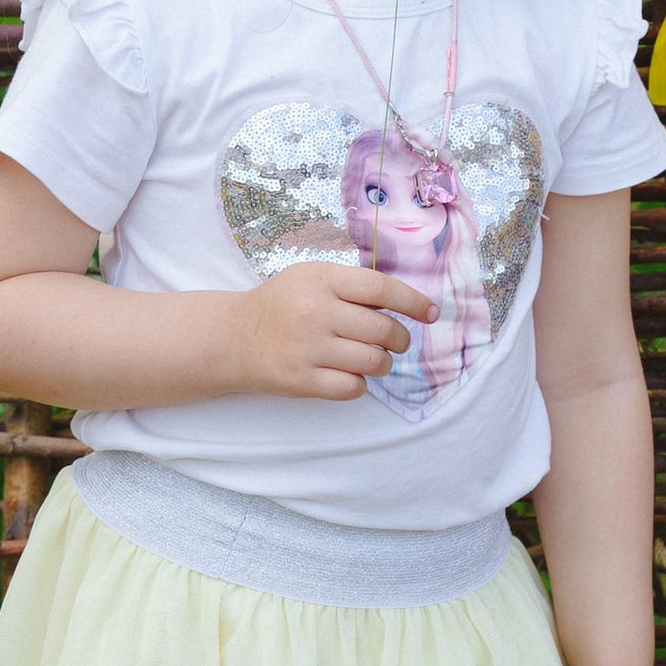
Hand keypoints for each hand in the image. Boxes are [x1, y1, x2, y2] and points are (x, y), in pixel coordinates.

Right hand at [230, 260, 437, 400]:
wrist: (234, 337)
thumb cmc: (283, 304)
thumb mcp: (311, 278)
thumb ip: (352, 286)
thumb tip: (406, 303)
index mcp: (321, 280)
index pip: (380, 288)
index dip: (413, 301)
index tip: (430, 313)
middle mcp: (315, 312)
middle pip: (383, 330)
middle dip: (400, 339)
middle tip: (397, 342)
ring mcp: (307, 348)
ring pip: (373, 361)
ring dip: (383, 363)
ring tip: (374, 359)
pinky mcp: (301, 380)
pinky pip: (353, 388)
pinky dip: (360, 384)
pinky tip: (350, 375)